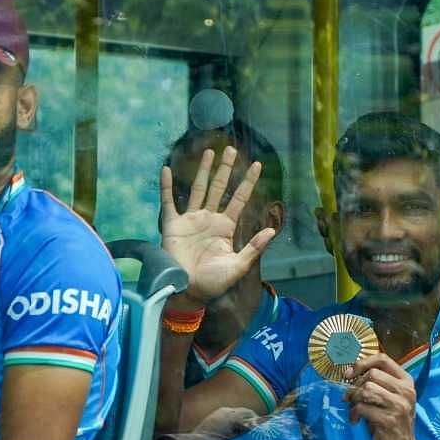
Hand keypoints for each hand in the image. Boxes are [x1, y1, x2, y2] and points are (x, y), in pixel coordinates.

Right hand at [158, 146, 275, 304]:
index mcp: (225, 227)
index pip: (239, 199)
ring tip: (209, 152)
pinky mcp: (173, 225)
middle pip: (219, 188)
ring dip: (202, 171)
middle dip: (225, 169)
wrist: (188, 291)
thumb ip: (253, 248)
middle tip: (231, 149)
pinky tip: (167, 170)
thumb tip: (271, 230)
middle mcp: (209, 218)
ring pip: (198, 189)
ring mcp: (191, 219)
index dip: (248, 182)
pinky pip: (169, 202)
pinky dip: (167, 186)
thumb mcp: (238, 266)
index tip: (258, 165)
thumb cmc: (214, 282)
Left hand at [346, 352, 419, 439]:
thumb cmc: (392, 422)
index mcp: (406, 382)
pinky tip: (355, 420)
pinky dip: (354, 413)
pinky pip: (362, 408)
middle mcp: (406, 392)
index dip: (362, 363)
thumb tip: (349, 372)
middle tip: (350, 398)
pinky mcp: (389, 420)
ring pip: (366, 390)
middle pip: (372, 374)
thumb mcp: (390, 399)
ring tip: (353, 409)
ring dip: (354, 399)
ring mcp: (399, 406)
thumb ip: (378, 383)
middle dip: (355, 385)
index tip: (348, 374)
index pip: (383, 359)